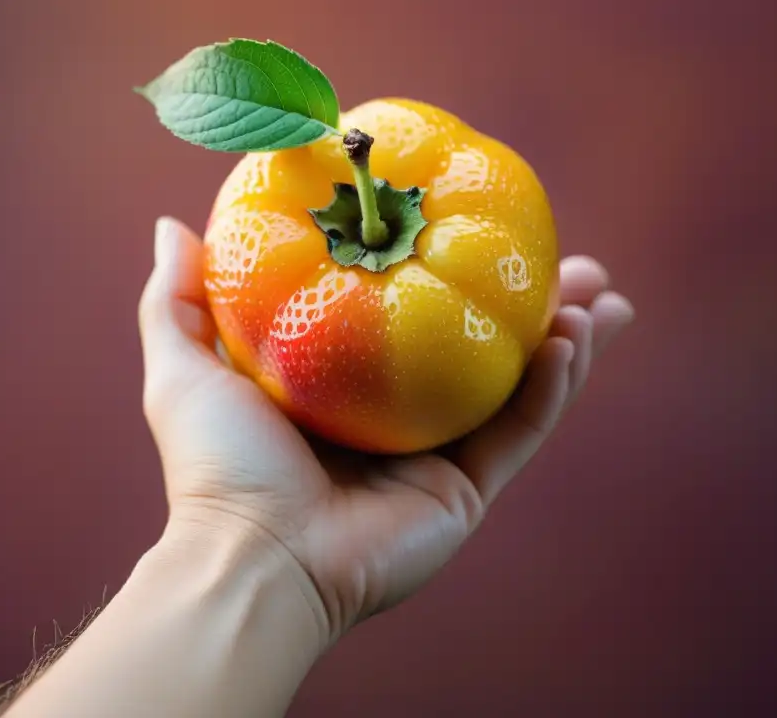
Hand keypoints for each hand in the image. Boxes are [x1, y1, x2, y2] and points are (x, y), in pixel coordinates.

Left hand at [139, 217, 633, 644]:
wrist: (252, 559)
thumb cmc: (215, 467)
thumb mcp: (184, 367)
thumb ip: (178, 297)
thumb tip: (175, 224)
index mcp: (346, 385)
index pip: (407, 315)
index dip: (442, 268)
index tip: (467, 217)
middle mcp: (399, 417)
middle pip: (478, 348)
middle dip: (531, 306)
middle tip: (572, 261)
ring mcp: (437, 455)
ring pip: (517, 387)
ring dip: (565, 340)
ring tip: (601, 295)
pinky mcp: (464, 492)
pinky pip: (521, 433)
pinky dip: (553, 388)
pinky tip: (574, 341)